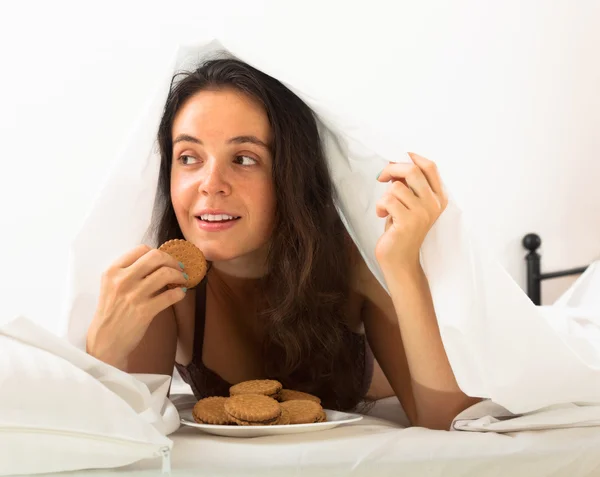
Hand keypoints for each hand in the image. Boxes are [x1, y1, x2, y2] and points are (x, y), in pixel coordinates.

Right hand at [86, 245, 188, 367]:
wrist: (105, 341)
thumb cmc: (111, 313)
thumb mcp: (111, 287)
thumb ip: (129, 273)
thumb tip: (158, 262)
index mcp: (113, 271)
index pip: (141, 250)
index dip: (158, 252)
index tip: (165, 259)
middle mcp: (122, 280)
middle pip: (156, 257)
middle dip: (172, 260)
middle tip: (179, 267)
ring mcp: (134, 295)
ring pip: (166, 273)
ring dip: (180, 275)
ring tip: (183, 279)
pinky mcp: (145, 311)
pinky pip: (170, 296)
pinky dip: (179, 293)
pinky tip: (180, 293)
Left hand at [374, 153, 447, 273]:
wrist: (400, 260)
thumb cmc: (402, 230)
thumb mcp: (410, 203)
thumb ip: (409, 185)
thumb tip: (395, 162)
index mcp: (438, 197)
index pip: (430, 167)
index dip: (411, 157)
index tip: (395, 159)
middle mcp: (434, 204)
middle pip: (412, 170)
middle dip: (391, 169)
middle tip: (381, 177)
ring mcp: (422, 213)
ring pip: (396, 187)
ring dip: (385, 196)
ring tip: (386, 209)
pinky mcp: (408, 222)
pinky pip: (387, 200)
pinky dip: (380, 207)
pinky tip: (383, 216)